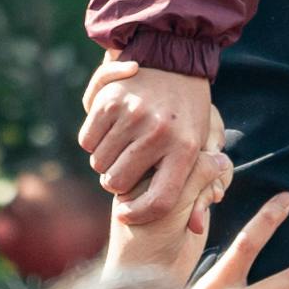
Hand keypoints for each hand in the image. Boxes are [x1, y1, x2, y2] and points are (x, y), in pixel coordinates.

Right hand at [80, 57, 214, 221]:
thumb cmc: (188, 111)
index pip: (159, 200)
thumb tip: (197, 231)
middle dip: (115, 181)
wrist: (174, 57)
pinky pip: (87, 140)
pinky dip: (92, 140)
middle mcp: (159, 133)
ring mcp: (134, 116)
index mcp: (185, 149)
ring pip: (99, 162)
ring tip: (119, 146)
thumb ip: (200, 187)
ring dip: (104, 160)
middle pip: (118, 182)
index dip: (139, 214)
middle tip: (123, 168)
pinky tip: (108, 130)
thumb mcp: (201, 145)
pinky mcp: (111, 101)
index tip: (126, 212)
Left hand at [105, 136, 233, 287]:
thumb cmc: (148, 240)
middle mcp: (160, 172)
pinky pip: (212, 186)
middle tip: (199, 200)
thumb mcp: (171, 203)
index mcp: (144, 166)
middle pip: (195, 155)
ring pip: (208, 170)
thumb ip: (195, 175)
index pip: (176, 145)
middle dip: (203, 177)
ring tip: (199, 213)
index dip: (191, 158)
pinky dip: (212, 197)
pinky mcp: (193, 201)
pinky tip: (200, 219)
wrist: (150, 277)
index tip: (187, 180)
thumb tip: (221, 156)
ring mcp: (177, 187)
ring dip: (209, 189)